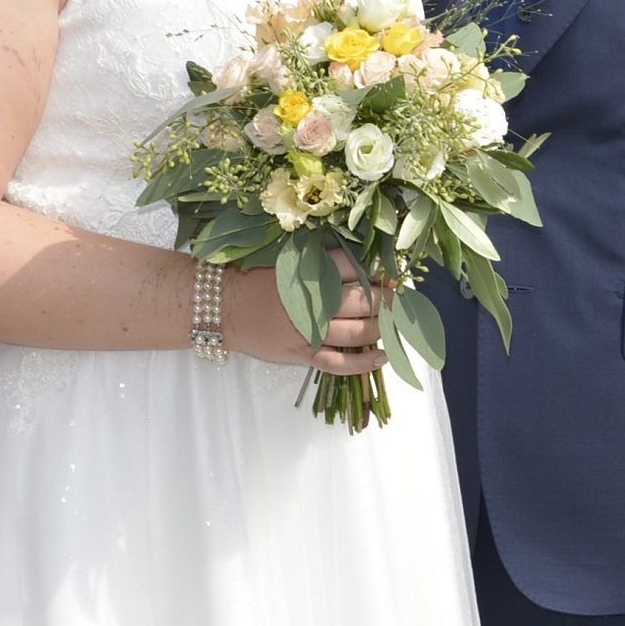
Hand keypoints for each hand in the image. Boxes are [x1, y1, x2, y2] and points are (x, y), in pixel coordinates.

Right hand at [222, 258, 386, 378]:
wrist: (223, 307)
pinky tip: (382, 357)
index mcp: (311, 273)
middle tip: (401, 299)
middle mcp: (315, 302)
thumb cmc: (257, 281)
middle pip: (363, 302)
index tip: (393, 276)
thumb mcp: (289, 262)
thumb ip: (321, 263)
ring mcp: (310, 331)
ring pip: (357, 333)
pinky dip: (363, 363)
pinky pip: (339, 363)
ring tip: (395, 323)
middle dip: (388, 301)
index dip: (379, 273)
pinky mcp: (303, 354)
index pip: (356, 270)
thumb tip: (360, 266)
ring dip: (382, 328)